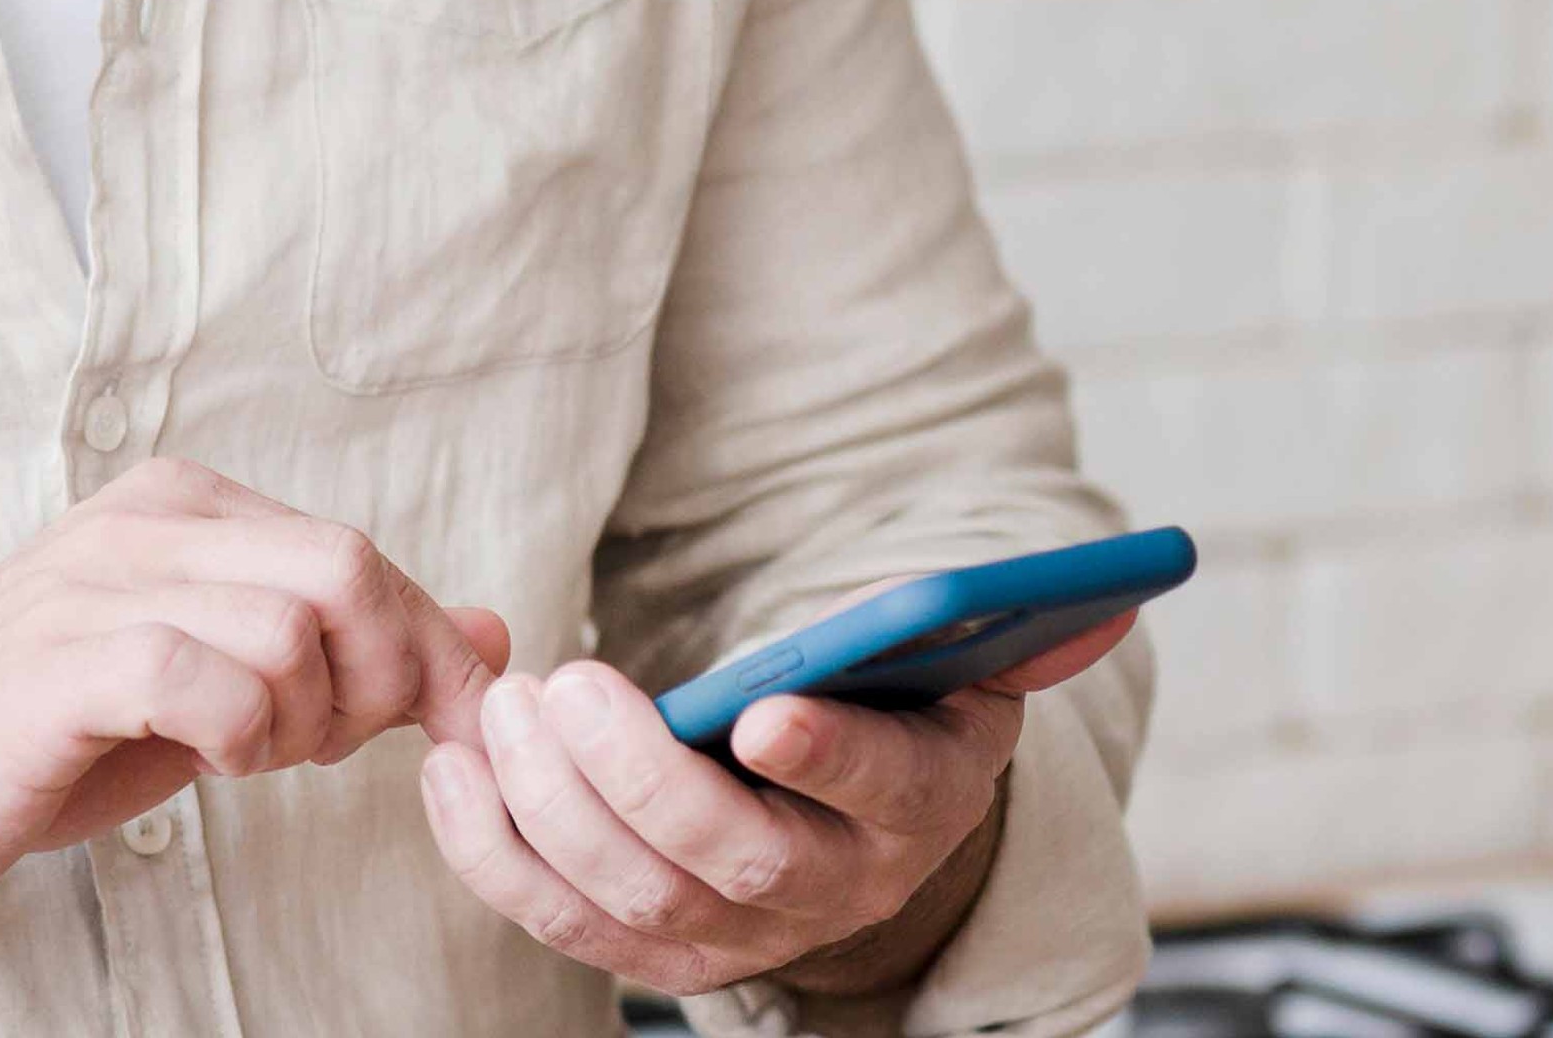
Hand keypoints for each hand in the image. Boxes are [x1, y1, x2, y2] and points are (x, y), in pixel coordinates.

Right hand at [0, 455, 511, 930]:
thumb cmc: (28, 741)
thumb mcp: (205, 690)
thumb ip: (335, 656)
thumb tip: (487, 635)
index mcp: (180, 509)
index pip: (357, 554)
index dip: (424, 652)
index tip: (441, 730)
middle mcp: (145, 521)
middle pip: (345, 568)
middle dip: (380, 678)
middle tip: (332, 753)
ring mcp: (99, 581)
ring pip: (292, 621)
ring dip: (305, 720)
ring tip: (252, 760)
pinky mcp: (63, 660)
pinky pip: (208, 675)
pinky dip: (240, 733)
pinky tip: (208, 762)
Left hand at [415, 599, 1135, 1001]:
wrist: (857, 823)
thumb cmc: (896, 710)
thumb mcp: (957, 667)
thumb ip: (1006, 628)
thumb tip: (1098, 595)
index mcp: (919, 804)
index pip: (877, 789)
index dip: (826, 754)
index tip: (764, 708)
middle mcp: (834, 890)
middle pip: (731, 862)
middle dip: (636, 778)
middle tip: (567, 684)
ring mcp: (740, 936)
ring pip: (634, 902)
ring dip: (549, 809)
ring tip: (501, 709)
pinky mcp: (658, 956)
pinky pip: (562, 922)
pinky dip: (495, 852)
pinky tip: (454, 769)